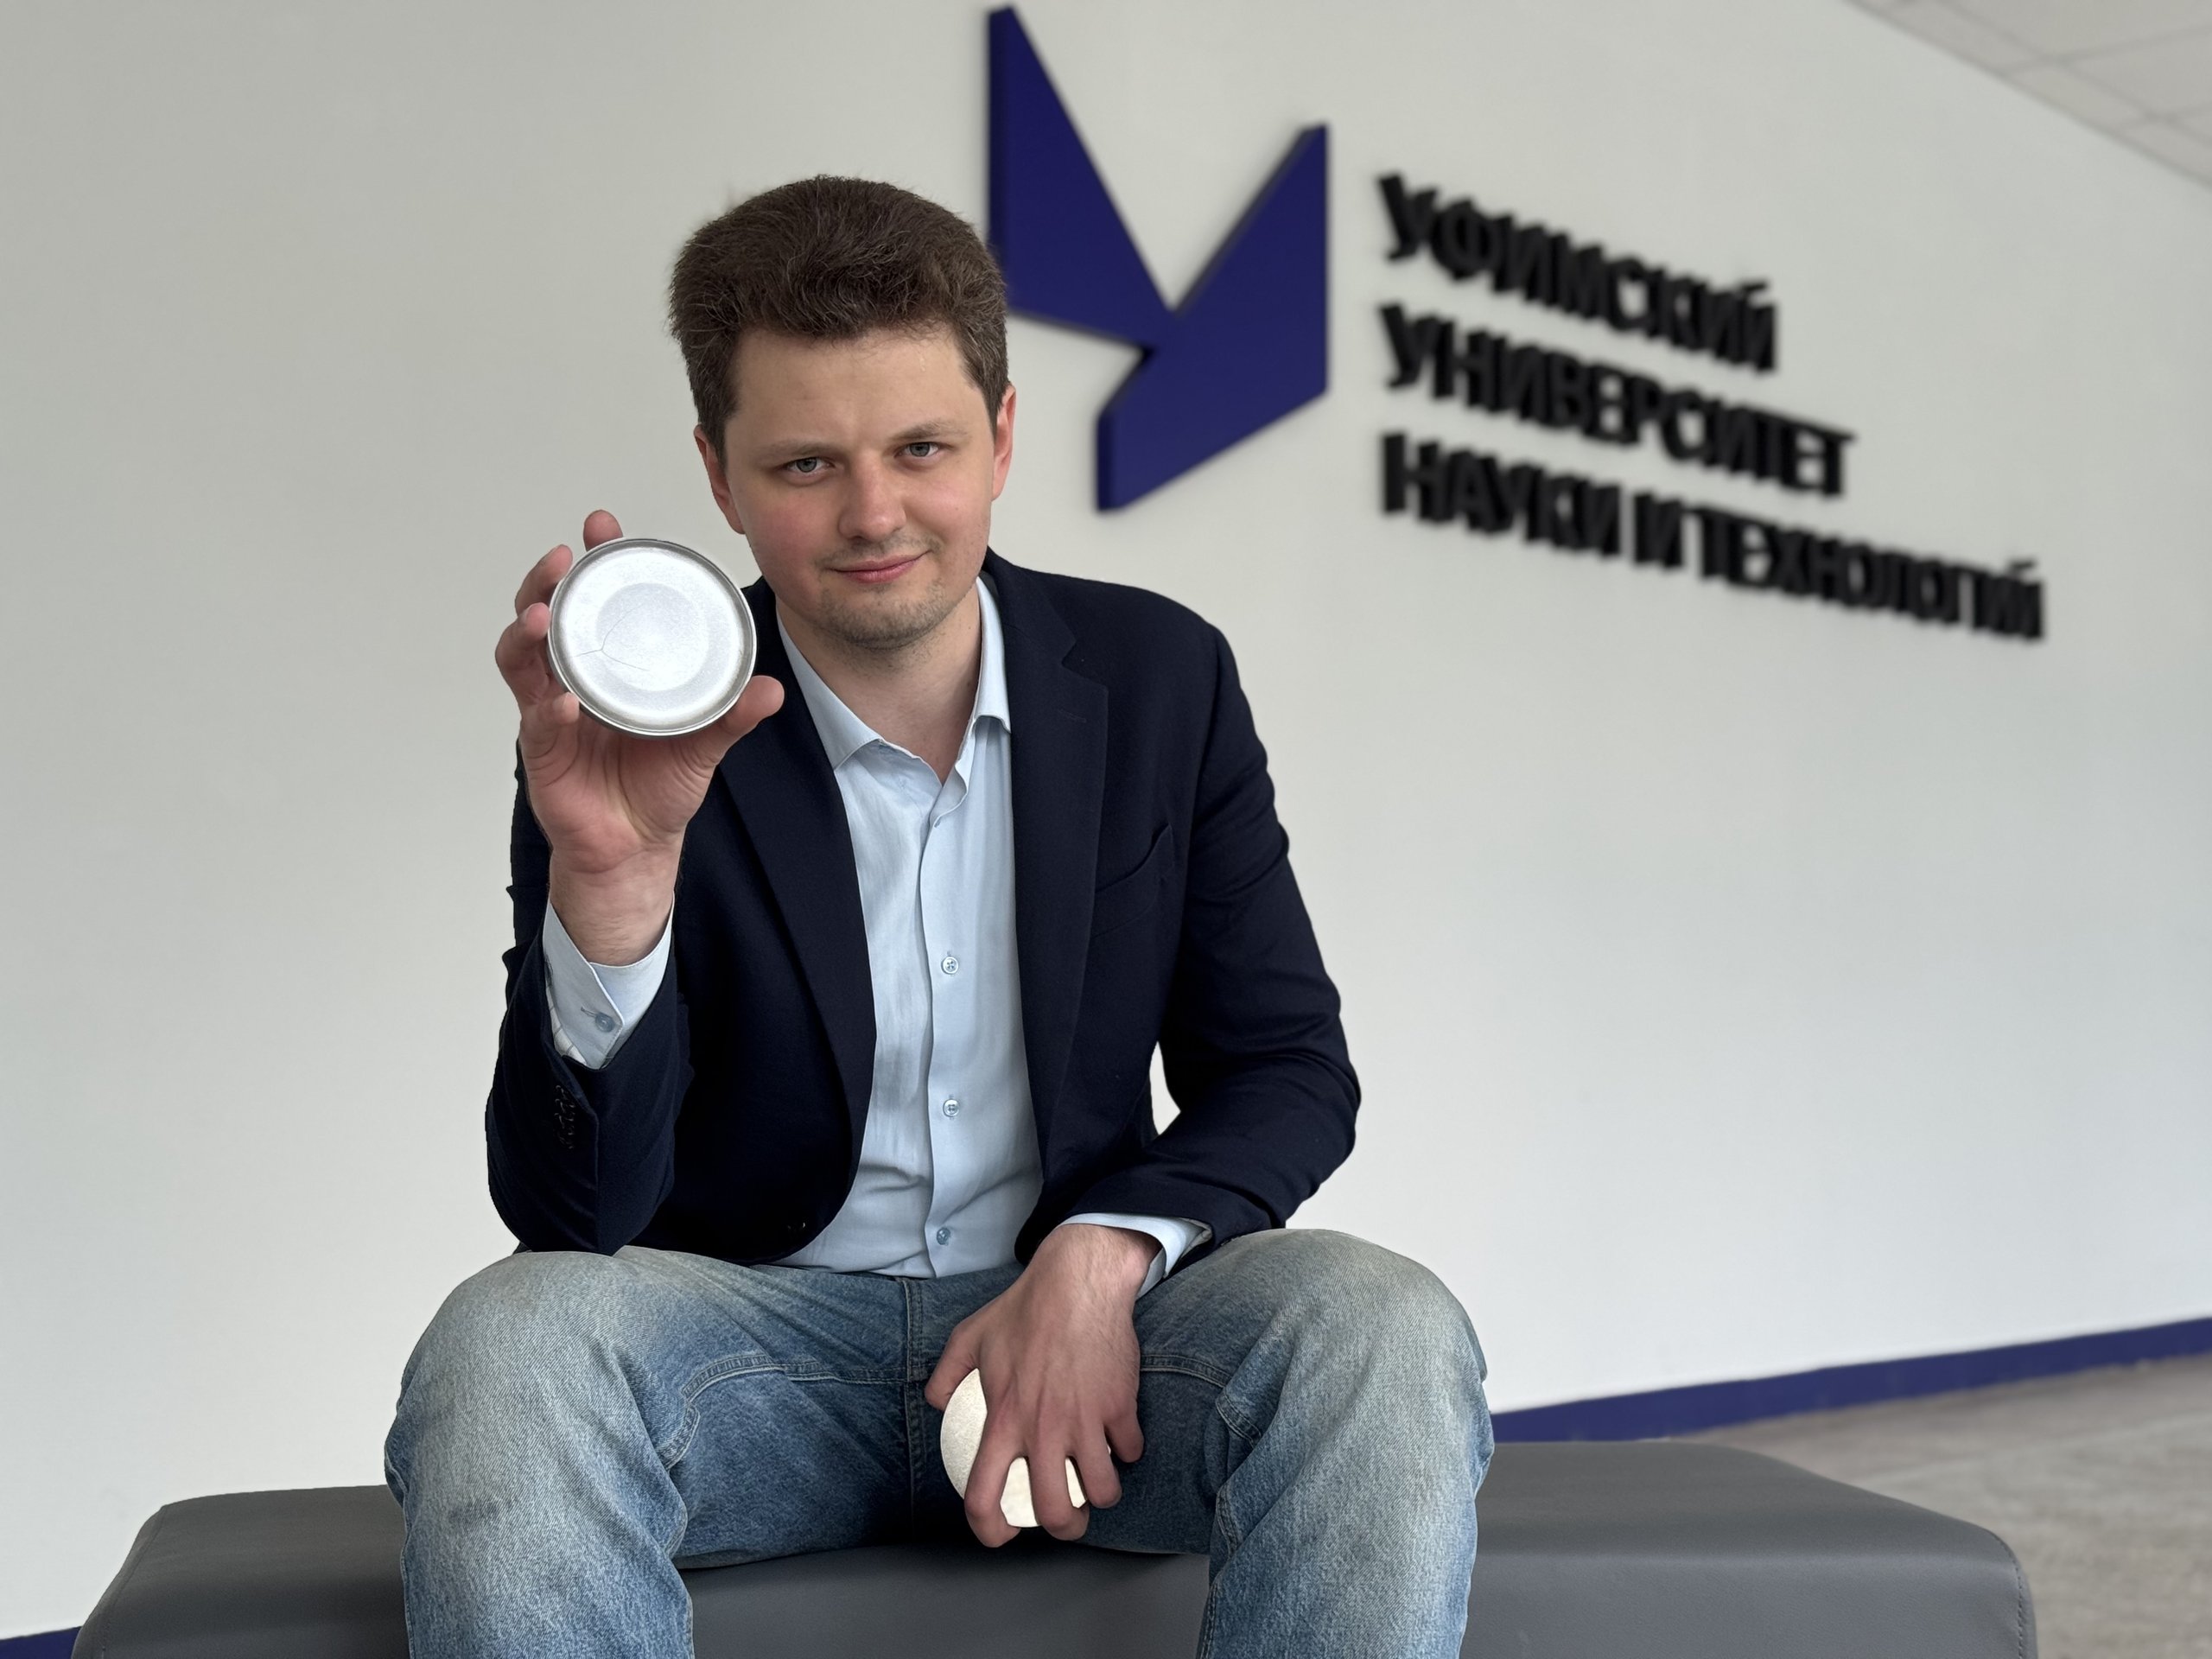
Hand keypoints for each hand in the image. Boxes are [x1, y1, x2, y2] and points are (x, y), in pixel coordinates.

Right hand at [495, 510, 783, 958]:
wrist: (636, 848)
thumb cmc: (658, 786)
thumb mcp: (703, 744)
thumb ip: (732, 715)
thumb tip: (772, 689)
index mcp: (609, 664)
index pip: (595, 600)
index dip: (594, 561)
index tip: (601, 525)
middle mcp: (572, 677)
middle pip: (545, 615)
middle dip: (547, 581)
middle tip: (561, 556)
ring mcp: (551, 711)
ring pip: (522, 659)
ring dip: (528, 632)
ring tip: (542, 615)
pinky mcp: (543, 751)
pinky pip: (539, 721)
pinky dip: (550, 706)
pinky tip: (563, 699)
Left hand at [924, 1224, 1156, 1544]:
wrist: (1078, 1282)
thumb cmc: (1025, 1308)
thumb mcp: (970, 1337)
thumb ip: (946, 1374)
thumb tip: (935, 1401)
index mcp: (1003, 1421)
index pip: (984, 1495)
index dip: (990, 1529)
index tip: (1001, 1533)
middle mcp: (1043, 1431)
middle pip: (1056, 1511)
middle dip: (1066, 1528)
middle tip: (1068, 1518)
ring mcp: (1086, 1422)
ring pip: (1103, 1491)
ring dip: (1102, 1494)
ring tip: (1098, 1482)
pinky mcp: (1120, 1407)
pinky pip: (1131, 1451)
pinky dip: (1127, 1451)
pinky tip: (1119, 1436)